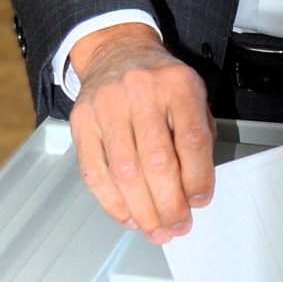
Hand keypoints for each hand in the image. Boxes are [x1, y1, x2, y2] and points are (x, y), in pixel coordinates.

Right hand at [69, 25, 215, 241]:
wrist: (118, 51)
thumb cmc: (161, 82)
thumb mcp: (191, 95)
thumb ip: (197, 137)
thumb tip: (194, 192)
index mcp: (177, 84)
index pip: (191, 139)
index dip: (198, 178)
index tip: (200, 202)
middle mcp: (141, 92)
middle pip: (157, 161)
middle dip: (169, 204)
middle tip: (178, 226)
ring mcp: (107, 106)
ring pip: (124, 171)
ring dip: (143, 210)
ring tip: (156, 230)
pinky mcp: (82, 121)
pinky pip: (95, 172)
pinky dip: (112, 202)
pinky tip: (129, 216)